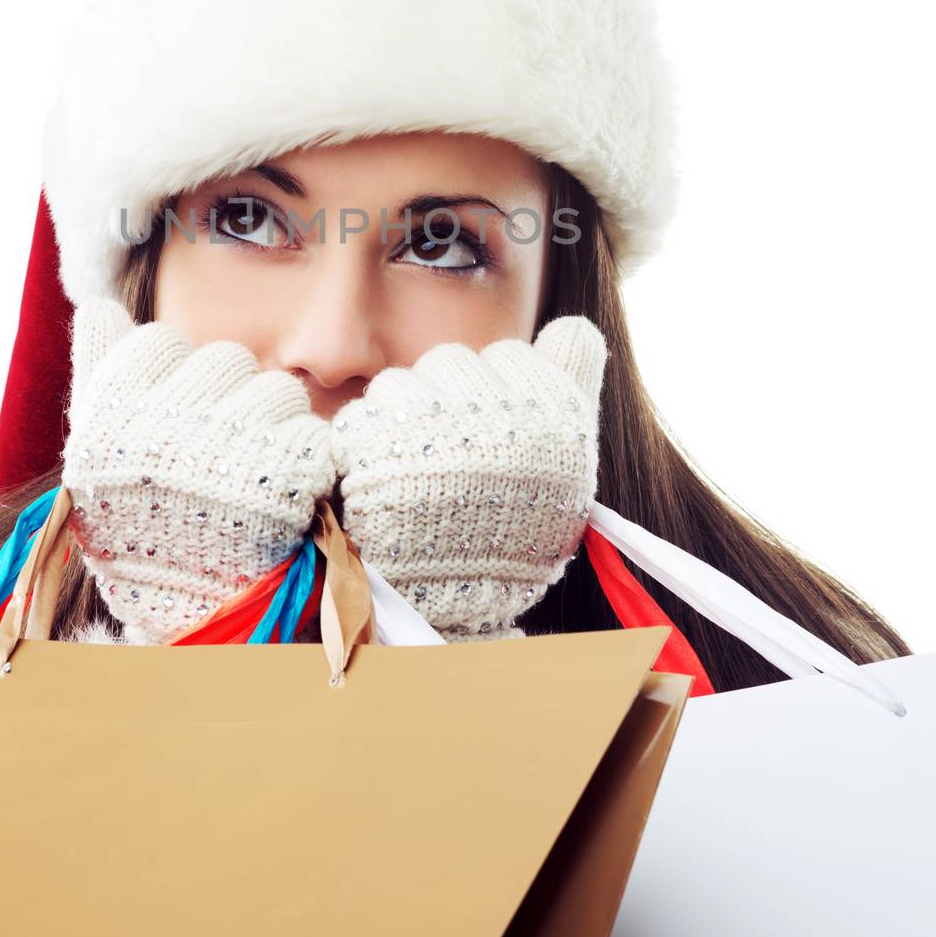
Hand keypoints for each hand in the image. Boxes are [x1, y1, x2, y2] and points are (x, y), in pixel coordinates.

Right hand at [61, 299, 335, 643]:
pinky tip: (290, 488)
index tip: (173, 417)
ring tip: (259, 469)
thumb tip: (98, 304)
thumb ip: (99, 371)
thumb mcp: (101, 450)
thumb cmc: (142, 522)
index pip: (158, 342)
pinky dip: (310, 460)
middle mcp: (163, 430)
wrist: (189, 617)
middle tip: (224, 448)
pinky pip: (313, 435)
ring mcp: (225, 455)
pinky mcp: (283, 482)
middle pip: (226, 360)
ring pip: (278, 391)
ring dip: (277, 426)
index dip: (174, 374)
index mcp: (112, 419)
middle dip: (231, 397)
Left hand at [329, 316, 607, 640]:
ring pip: (403, 384)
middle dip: (441, 403)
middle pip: (451, 362)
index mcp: (554, 419)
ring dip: (399, 423)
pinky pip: (363, 415)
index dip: (494, 393)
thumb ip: (569, 383)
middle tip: (444, 462)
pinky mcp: (377, 449)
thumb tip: (572, 324)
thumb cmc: (509, 534)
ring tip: (412, 479)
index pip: (510, 357)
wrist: (449, 612)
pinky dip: (363, 447)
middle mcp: (501, 418)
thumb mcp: (562, 464)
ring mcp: (438, 431)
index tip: (492, 439)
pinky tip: (378, 483)